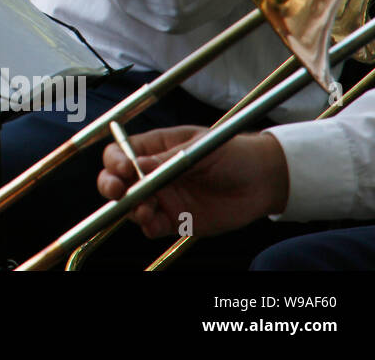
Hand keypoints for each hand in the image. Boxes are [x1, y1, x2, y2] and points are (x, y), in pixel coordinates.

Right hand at [96, 126, 288, 238]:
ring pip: (131, 205)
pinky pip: (152, 226)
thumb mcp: (200, 149)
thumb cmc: (232, 153)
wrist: (264, 180)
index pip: (120, 152)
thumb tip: (135, 165)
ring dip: (131, 209)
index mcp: (154, 148)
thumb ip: (167, 159)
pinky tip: (153, 223)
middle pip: (116, 180)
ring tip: (145, 210)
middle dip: (110, 185)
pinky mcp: (175, 220)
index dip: (115, 160)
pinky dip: (147, 227)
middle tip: (118, 191)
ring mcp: (163, 197)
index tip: (123, 168)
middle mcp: (152, 173)